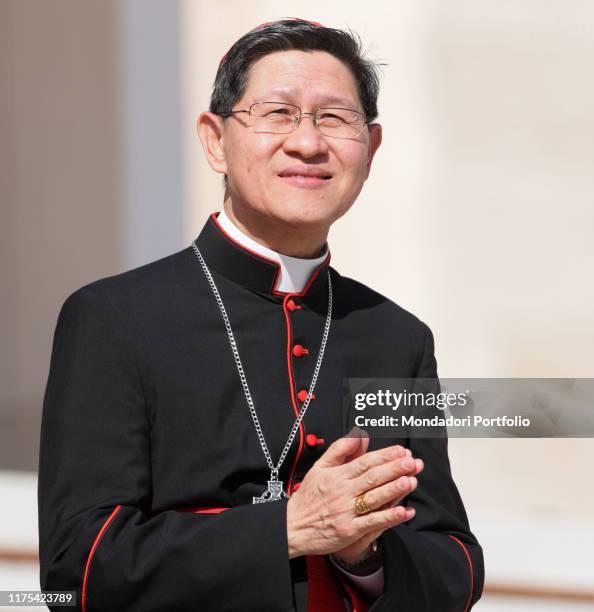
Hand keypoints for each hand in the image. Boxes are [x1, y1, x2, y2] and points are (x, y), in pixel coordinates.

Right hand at [286, 432, 422, 559]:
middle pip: (372, 478)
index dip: (384, 456)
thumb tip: (360, 436)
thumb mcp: (319, 467)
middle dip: (394, 469)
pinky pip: (372, 523)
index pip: (364, 462)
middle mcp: (343, 492)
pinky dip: (388, 517)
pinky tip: (403, 511)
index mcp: (337, 475)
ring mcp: (346, 512)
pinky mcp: (349, 531)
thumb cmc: (308, 497)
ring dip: (394, 490)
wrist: (292, 526)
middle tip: (412, 462)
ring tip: (411, 480)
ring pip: (374, 498)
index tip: (401, 451)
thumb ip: (340, 450)